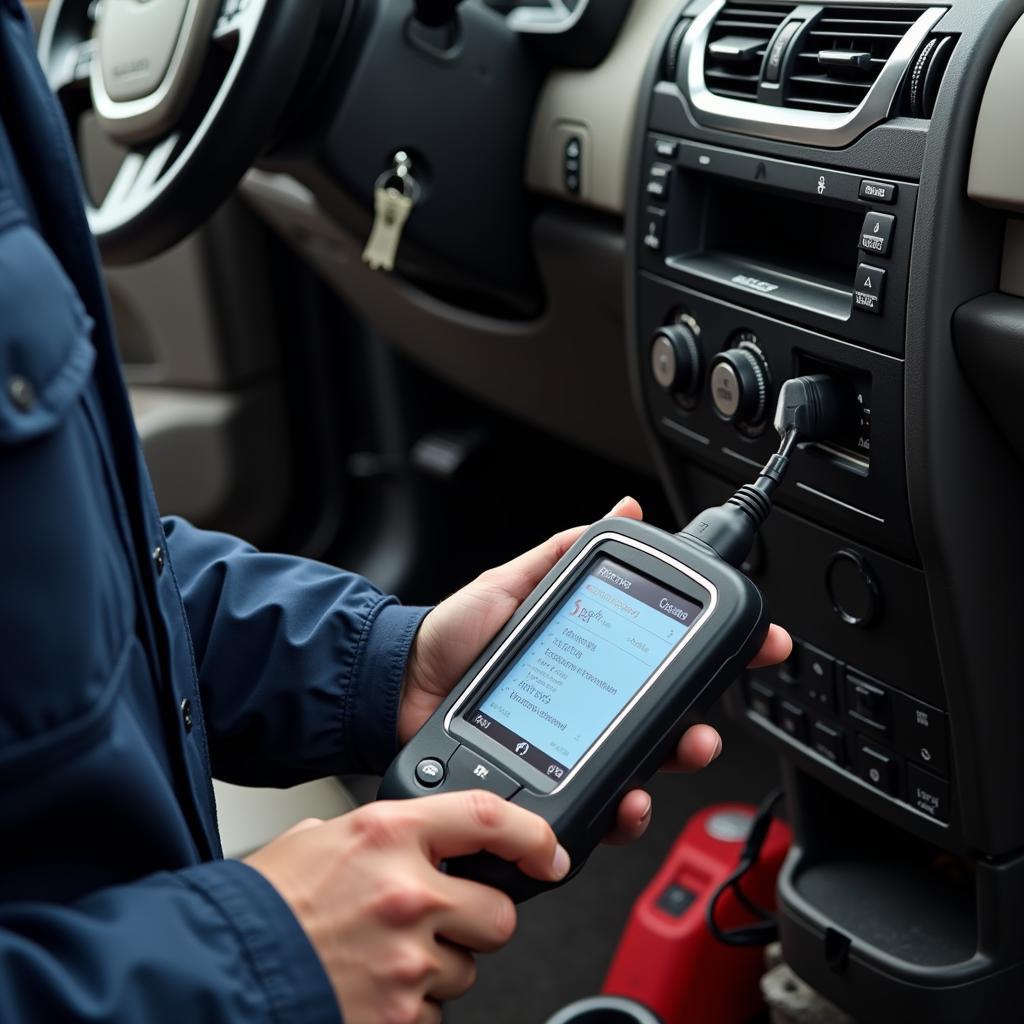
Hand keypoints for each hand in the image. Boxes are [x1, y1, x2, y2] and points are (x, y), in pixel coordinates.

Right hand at [246, 791, 566, 1023]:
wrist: (217, 971)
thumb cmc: (264, 904)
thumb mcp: (320, 837)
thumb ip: (376, 833)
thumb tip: (411, 838)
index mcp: (388, 833)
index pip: (488, 817)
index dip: (533, 835)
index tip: (549, 853)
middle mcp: (406, 891)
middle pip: (497, 912)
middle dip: (477, 919)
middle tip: (437, 920)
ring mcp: (408, 958)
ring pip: (468, 967)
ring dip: (439, 965)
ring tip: (382, 957)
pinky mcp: (402, 1015)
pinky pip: (438, 1011)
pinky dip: (414, 1004)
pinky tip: (371, 987)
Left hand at [399, 497, 792, 843]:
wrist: (400, 687)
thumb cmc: (453, 636)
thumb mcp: (513, 582)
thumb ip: (564, 552)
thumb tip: (622, 509)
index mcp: (594, 654)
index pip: (668, 654)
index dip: (721, 653)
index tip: (760, 643)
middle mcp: (593, 702)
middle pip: (669, 719)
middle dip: (703, 723)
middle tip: (708, 721)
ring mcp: (575, 745)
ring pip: (646, 766)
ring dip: (672, 766)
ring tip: (674, 756)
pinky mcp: (551, 780)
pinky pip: (600, 801)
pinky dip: (622, 807)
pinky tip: (625, 798)